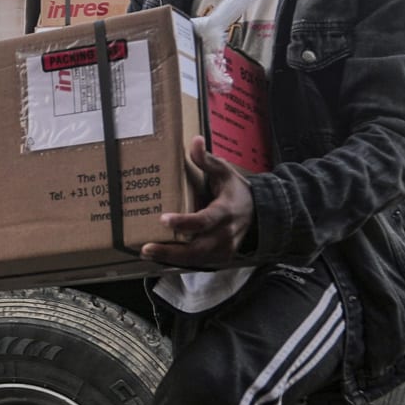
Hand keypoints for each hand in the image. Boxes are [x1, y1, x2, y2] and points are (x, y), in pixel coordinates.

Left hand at [141, 136, 253, 268]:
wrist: (258, 213)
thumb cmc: (236, 191)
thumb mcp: (225, 172)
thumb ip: (207, 160)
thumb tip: (195, 141)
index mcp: (226, 212)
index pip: (204, 221)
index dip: (184, 222)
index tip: (164, 219)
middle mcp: (225, 234)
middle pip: (197, 249)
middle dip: (171, 251)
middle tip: (147, 248)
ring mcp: (224, 249)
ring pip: (196, 260)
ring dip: (171, 259)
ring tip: (147, 253)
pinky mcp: (220, 258)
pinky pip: (198, 263)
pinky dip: (180, 261)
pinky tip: (160, 257)